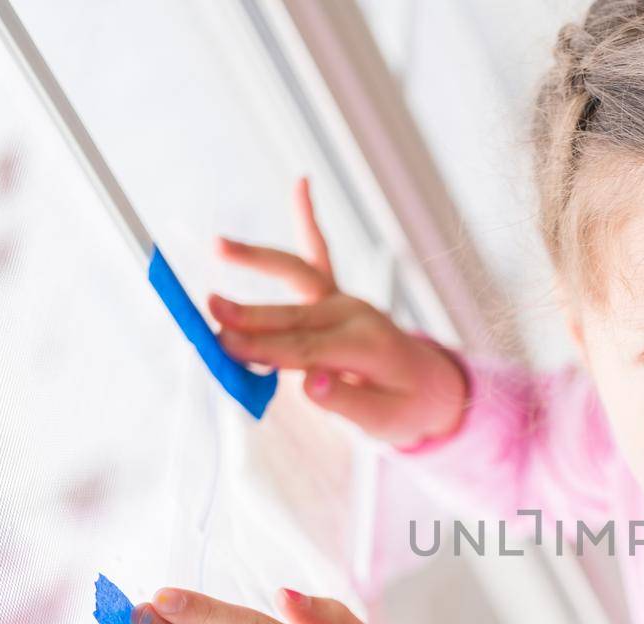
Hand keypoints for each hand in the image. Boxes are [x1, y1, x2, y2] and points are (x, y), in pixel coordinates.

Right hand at [209, 176, 467, 449]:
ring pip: (298, 276)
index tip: (225, 346)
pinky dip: (308, 218)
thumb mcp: (383, 419)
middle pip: (295, 316)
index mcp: (367, 347)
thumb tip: (309, 383)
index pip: (306, 350)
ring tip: (219, 246)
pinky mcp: (336, 295)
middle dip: (250, 315)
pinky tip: (302, 183)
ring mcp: (345, 300)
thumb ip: (345, 401)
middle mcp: (356, 315)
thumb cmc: (405, 407)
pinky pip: (319, 253)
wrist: (432, 386)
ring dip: (258, 260)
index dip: (264, 349)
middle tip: (211, 315)